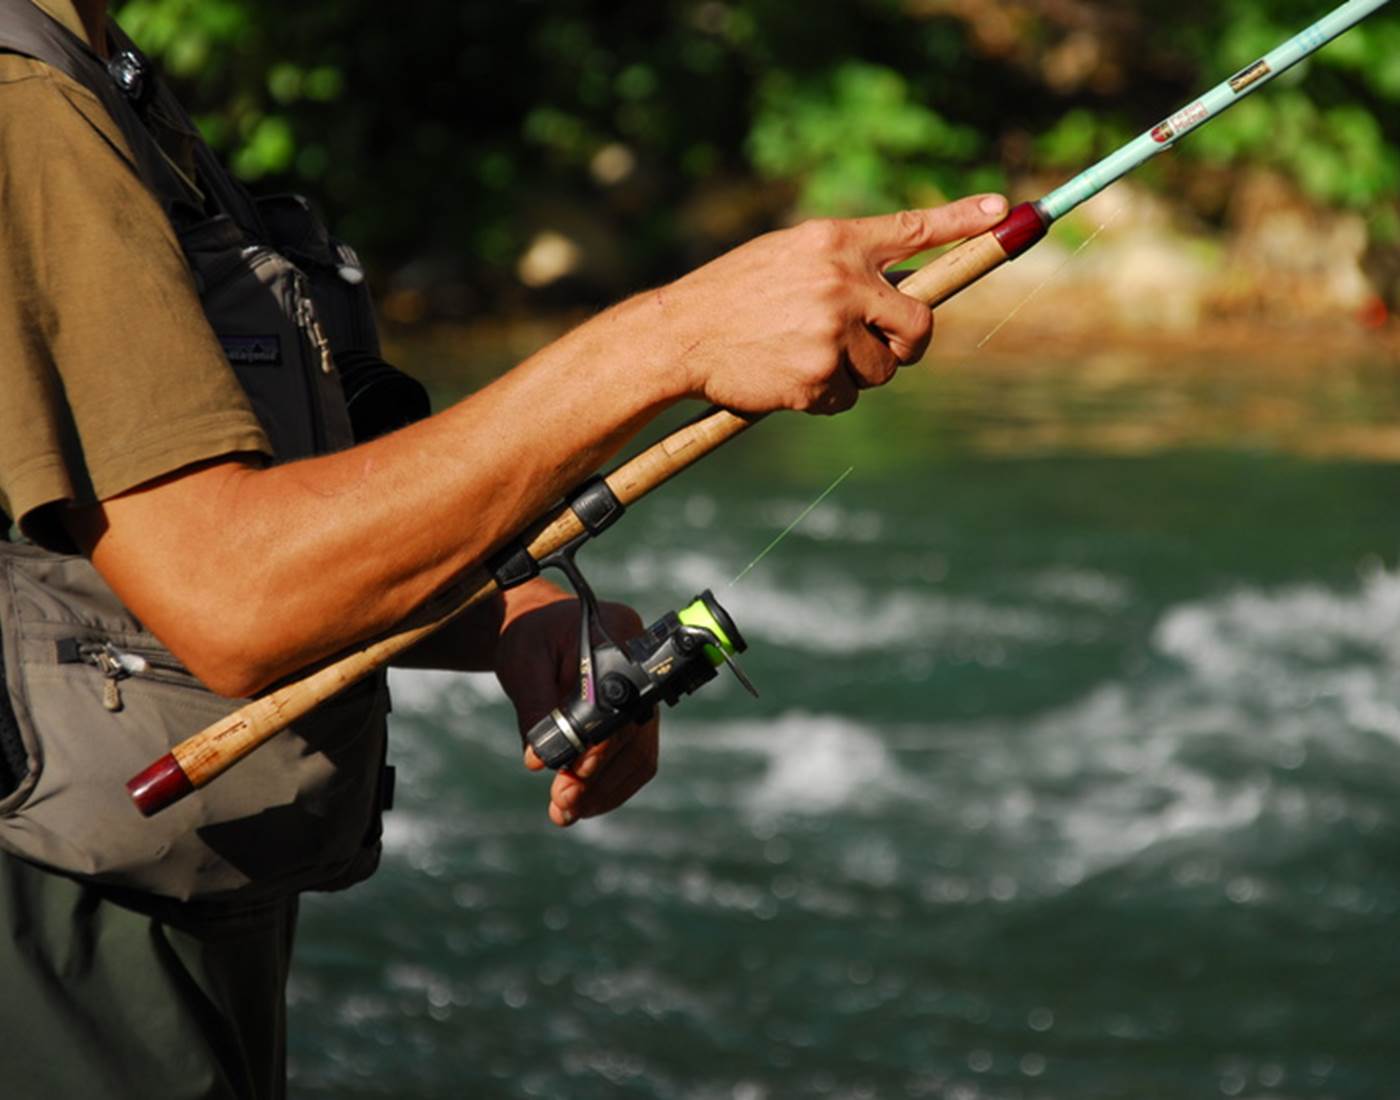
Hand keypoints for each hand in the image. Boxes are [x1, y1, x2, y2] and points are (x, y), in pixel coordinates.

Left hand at [493, 584, 659, 827]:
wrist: (540, 629)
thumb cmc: (532, 636)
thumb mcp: (523, 661)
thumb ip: (535, 706)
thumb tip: (540, 759)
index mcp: (620, 636)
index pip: (620, 700)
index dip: (602, 742)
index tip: (575, 772)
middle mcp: (643, 668)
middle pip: (634, 734)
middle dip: (599, 777)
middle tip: (562, 804)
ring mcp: (645, 697)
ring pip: (640, 755)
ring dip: (605, 791)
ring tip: (566, 812)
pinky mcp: (637, 721)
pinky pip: (635, 761)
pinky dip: (610, 788)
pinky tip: (581, 804)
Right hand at [657, 194, 1008, 414]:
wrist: (680, 334)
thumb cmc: (734, 294)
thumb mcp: (789, 255)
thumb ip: (844, 264)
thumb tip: (900, 291)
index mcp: (835, 241)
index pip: (913, 227)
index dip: (962, 221)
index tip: (1002, 210)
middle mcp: (841, 281)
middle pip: (920, 324)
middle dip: (909, 346)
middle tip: (886, 351)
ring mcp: (831, 331)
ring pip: (882, 370)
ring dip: (856, 374)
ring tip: (805, 358)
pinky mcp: (817, 377)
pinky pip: (846, 399)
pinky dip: (824, 398)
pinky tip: (788, 380)